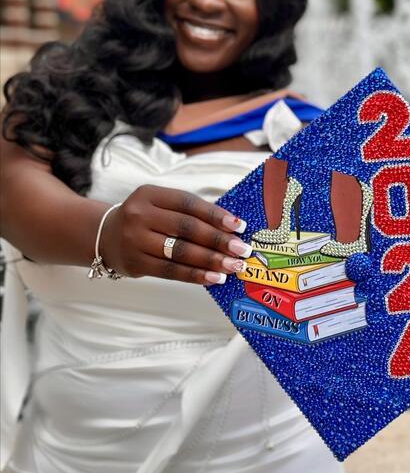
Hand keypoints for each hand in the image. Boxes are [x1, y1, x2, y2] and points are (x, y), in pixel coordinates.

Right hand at [100, 185, 250, 285]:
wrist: (104, 236)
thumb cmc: (144, 219)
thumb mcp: (159, 205)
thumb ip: (188, 213)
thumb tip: (230, 227)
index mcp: (149, 194)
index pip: (188, 203)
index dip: (215, 214)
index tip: (239, 225)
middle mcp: (140, 215)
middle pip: (186, 228)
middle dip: (218, 240)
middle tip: (242, 249)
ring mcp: (135, 240)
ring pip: (180, 252)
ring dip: (211, 260)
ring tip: (233, 266)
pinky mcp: (135, 263)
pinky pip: (171, 271)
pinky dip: (195, 275)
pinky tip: (214, 278)